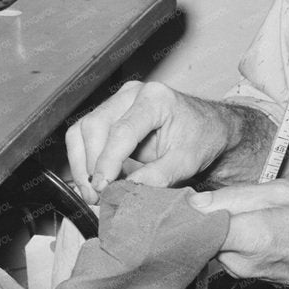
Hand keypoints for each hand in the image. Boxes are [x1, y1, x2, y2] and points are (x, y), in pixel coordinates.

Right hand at [66, 80, 235, 198]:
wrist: (208, 128)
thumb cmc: (201, 138)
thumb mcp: (187, 161)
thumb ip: (159, 175)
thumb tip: (129, 190)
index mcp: (155, 99)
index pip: (121, 130)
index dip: (107, 161)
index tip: (102, 187)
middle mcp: (131, 94)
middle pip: (95, 126)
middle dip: (90, 165)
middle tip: (96, 195)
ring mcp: (118, 101)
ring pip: (83, 129)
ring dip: (81, 164)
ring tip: (91, 192)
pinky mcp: (110, 114)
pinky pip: (84, 134)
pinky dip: (83, 159)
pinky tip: (92, 181)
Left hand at [189, 181, 288, 288]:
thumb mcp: (284, 193)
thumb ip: (235, 197)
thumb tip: (193, 202)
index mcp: (250, 236)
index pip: (194, 226)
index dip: (182, 208)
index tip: (178, 194)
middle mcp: (241, 262)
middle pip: (200, 233)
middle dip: (201, 214)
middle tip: (215, 194)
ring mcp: (243, 274)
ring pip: (212, 242)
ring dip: (217, 225)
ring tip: (241, 208)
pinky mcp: (247, 278)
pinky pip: (225, 252)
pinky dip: (228, 237)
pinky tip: (247, 225)